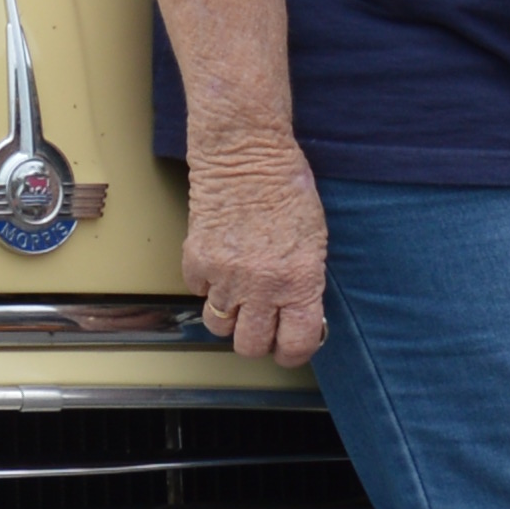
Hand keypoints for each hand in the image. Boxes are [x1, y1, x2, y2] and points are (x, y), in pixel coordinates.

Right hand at [183, 130, 326, 363]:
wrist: (247, 156)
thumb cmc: (287, 191)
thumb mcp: (313, 243)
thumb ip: (303, 284)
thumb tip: (293, 315)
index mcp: (300, 281)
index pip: (296, 344)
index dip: (291, 353)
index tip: (287, 349)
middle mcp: (263, 286)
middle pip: (250, 346)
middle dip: (256, 341)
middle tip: (260, 326)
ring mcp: (226, 276)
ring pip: (219, 326)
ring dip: (229, 315)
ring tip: (237, 294)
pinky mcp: (196, 261)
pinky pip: (199, 293)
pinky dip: (207, 285)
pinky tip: (220, 263)